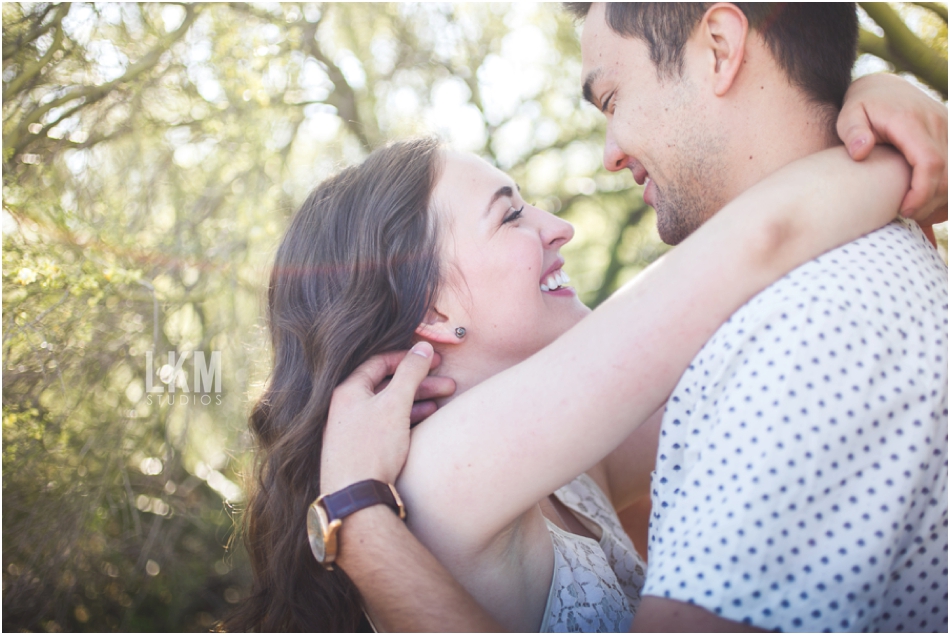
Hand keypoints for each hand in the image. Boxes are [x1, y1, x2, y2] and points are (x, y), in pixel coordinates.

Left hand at [320, 342, 455, 494]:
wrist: (356, 497)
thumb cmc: (371, 448)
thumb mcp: (395, 404)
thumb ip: (410, 372)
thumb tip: (423, 347)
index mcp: (349, 391)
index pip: (379, 363)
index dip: (408, 358)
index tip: (432, 359)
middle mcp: (348, 407)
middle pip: (388, 384)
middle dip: (420, 381)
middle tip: (447, 381)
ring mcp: (354, 428)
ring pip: (390, 404)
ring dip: (418, 398)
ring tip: (444, 397)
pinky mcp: (363, 447)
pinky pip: (387, 423)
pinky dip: (408, 416)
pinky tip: (427, 416)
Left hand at [837, 73, 947, 231]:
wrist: (883, 87)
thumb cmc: (861, 106)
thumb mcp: (849, 115)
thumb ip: (852, 131)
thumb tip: (860, 151)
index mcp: (911, 121)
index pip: (929, 162)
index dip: (921, 192)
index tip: (903, 211)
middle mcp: (936, 122)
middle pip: (946, 173)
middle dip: (929, 201)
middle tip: (905, 218)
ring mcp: (947, 127)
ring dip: (939, 198)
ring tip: (915, 213)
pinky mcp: (949, 134)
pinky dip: (946, 188)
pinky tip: (929, 204)